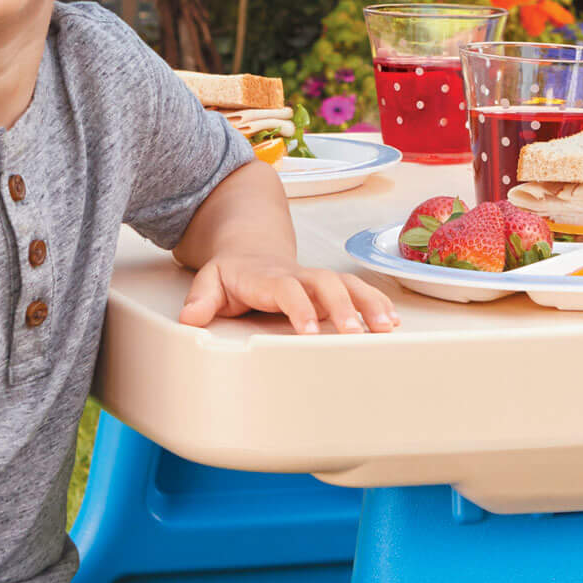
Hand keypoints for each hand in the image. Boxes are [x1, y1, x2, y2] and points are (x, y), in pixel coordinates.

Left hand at [179, 254, 398, 334]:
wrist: (251, 250)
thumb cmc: (234, 274)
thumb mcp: (210, 281)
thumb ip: (201, 298)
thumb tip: (191, 317)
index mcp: (269, 278)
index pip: (287, 290)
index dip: (299, 308)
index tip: (308, 330)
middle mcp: (299, 276)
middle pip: (327, 284)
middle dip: (345, 307)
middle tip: (357, 333)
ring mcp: (318, 281)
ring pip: (349, 285)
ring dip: (370, 304)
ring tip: (386, 327)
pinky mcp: (332, 287)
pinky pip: (359, 290)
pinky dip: (377, 303)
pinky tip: (392, 321)